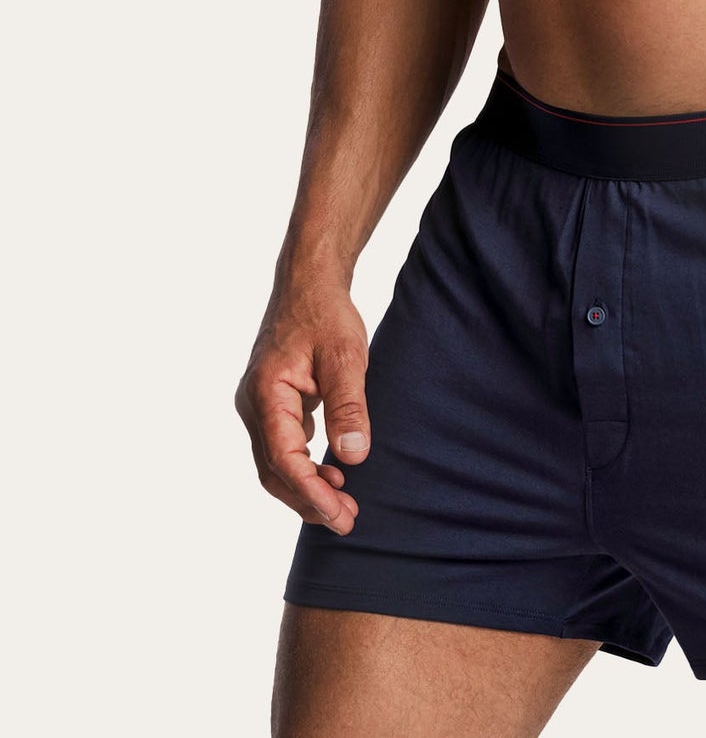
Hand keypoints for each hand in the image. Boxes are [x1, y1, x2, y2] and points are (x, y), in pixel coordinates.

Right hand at [235, 281, 371, 533]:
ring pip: (275, 461)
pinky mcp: (269, 403)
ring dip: (306, 486)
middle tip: (347, 520)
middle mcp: (253, 405)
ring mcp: (257, 405)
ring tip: (344, 503)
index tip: (341, 516)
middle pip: (273, 470)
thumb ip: (348, 406)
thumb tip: (353, 456)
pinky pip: (280, 445)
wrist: (308, 283)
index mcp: (266, 394)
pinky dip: (303, 465)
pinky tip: (331, 472)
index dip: (311, 493)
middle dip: (308, 500)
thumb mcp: (346, 357)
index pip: (284, 459)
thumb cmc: (326, 315)